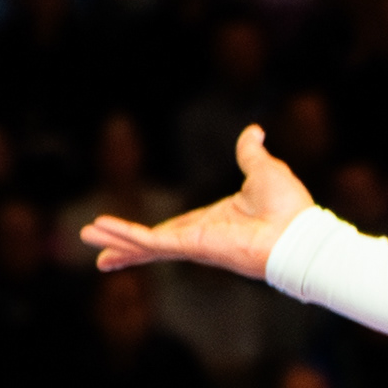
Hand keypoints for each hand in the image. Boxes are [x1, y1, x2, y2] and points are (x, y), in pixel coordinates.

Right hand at [85, 119, 312, 285]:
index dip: (153, 234)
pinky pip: (151, 241)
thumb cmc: (289, 208)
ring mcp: (193, 244)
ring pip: (145, 244)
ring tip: (87, 240)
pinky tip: (101, 235)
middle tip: (102, 255)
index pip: (175, 229)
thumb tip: (253, 132)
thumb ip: (250, 153)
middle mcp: (200, 237)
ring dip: (116, 241)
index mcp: (213, 222)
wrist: (300, 231)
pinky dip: (125, 236)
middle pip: (154, 243)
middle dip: (127, 248)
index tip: (137, 239)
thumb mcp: (263, 169)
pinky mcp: (190, 246)